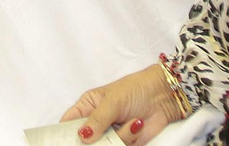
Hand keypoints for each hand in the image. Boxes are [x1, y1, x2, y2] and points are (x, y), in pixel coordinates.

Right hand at [62, 65, 181, 144]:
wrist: (164, 96)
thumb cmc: (136, 88)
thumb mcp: (113, 101)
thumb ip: (97, 120)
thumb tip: (82, 136)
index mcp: (87, 107)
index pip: (67, 124)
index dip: (64, 135)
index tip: (70, 140)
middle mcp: (96, 123)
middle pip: (84, 142)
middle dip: (94, 142)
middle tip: (104, 137)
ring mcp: (110, 134)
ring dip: (119, 138)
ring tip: (132, 122)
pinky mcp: (125, 143)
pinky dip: (129, 140)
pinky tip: (137, 124)